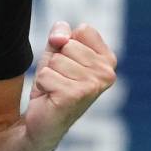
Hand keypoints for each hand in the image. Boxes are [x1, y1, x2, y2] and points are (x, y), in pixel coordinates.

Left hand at [23, 22, 116, 150]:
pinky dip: (42, 85)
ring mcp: (93, 85)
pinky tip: (51, 97)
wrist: (43, 121)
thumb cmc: (54, 84)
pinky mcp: (75, 96)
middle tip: (60, 80)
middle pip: (68, 44)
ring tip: (56, 88)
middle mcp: (107, 73)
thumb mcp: (57, 51)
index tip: (68, 64)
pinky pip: (46, 75)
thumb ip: (61, 33)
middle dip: (56, 61)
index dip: (67, 43)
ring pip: (56, 60)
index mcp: (108, 60)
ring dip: (49, 74)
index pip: (84, 30)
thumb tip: (61, 38)